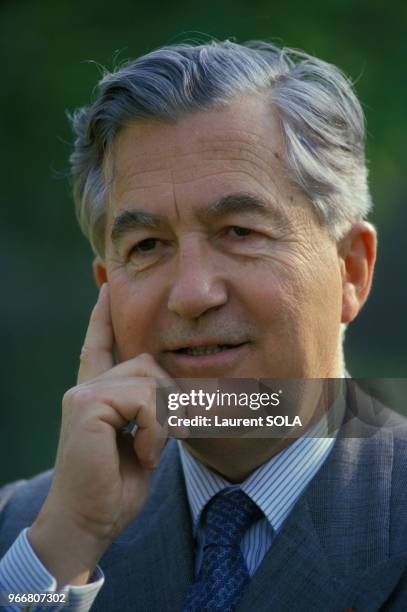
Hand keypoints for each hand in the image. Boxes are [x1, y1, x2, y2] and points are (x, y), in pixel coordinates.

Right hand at [28, 283, 170, 586]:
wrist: (87, 523)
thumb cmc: (115, 488)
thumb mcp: (142, 442)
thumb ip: (151, 411)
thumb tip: (175, 392)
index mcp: (96, 394)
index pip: (100, 345)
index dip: (103, 317)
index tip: (104, 287)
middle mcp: (86, 387)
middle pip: (148, 363)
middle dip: (170, 398)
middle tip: (170, 435)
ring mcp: (84, 393)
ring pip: (150, 380)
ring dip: (164, 419)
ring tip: (151, 450)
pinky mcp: (87, 405)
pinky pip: (144, 400)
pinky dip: (155, 429)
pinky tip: (144, 454)